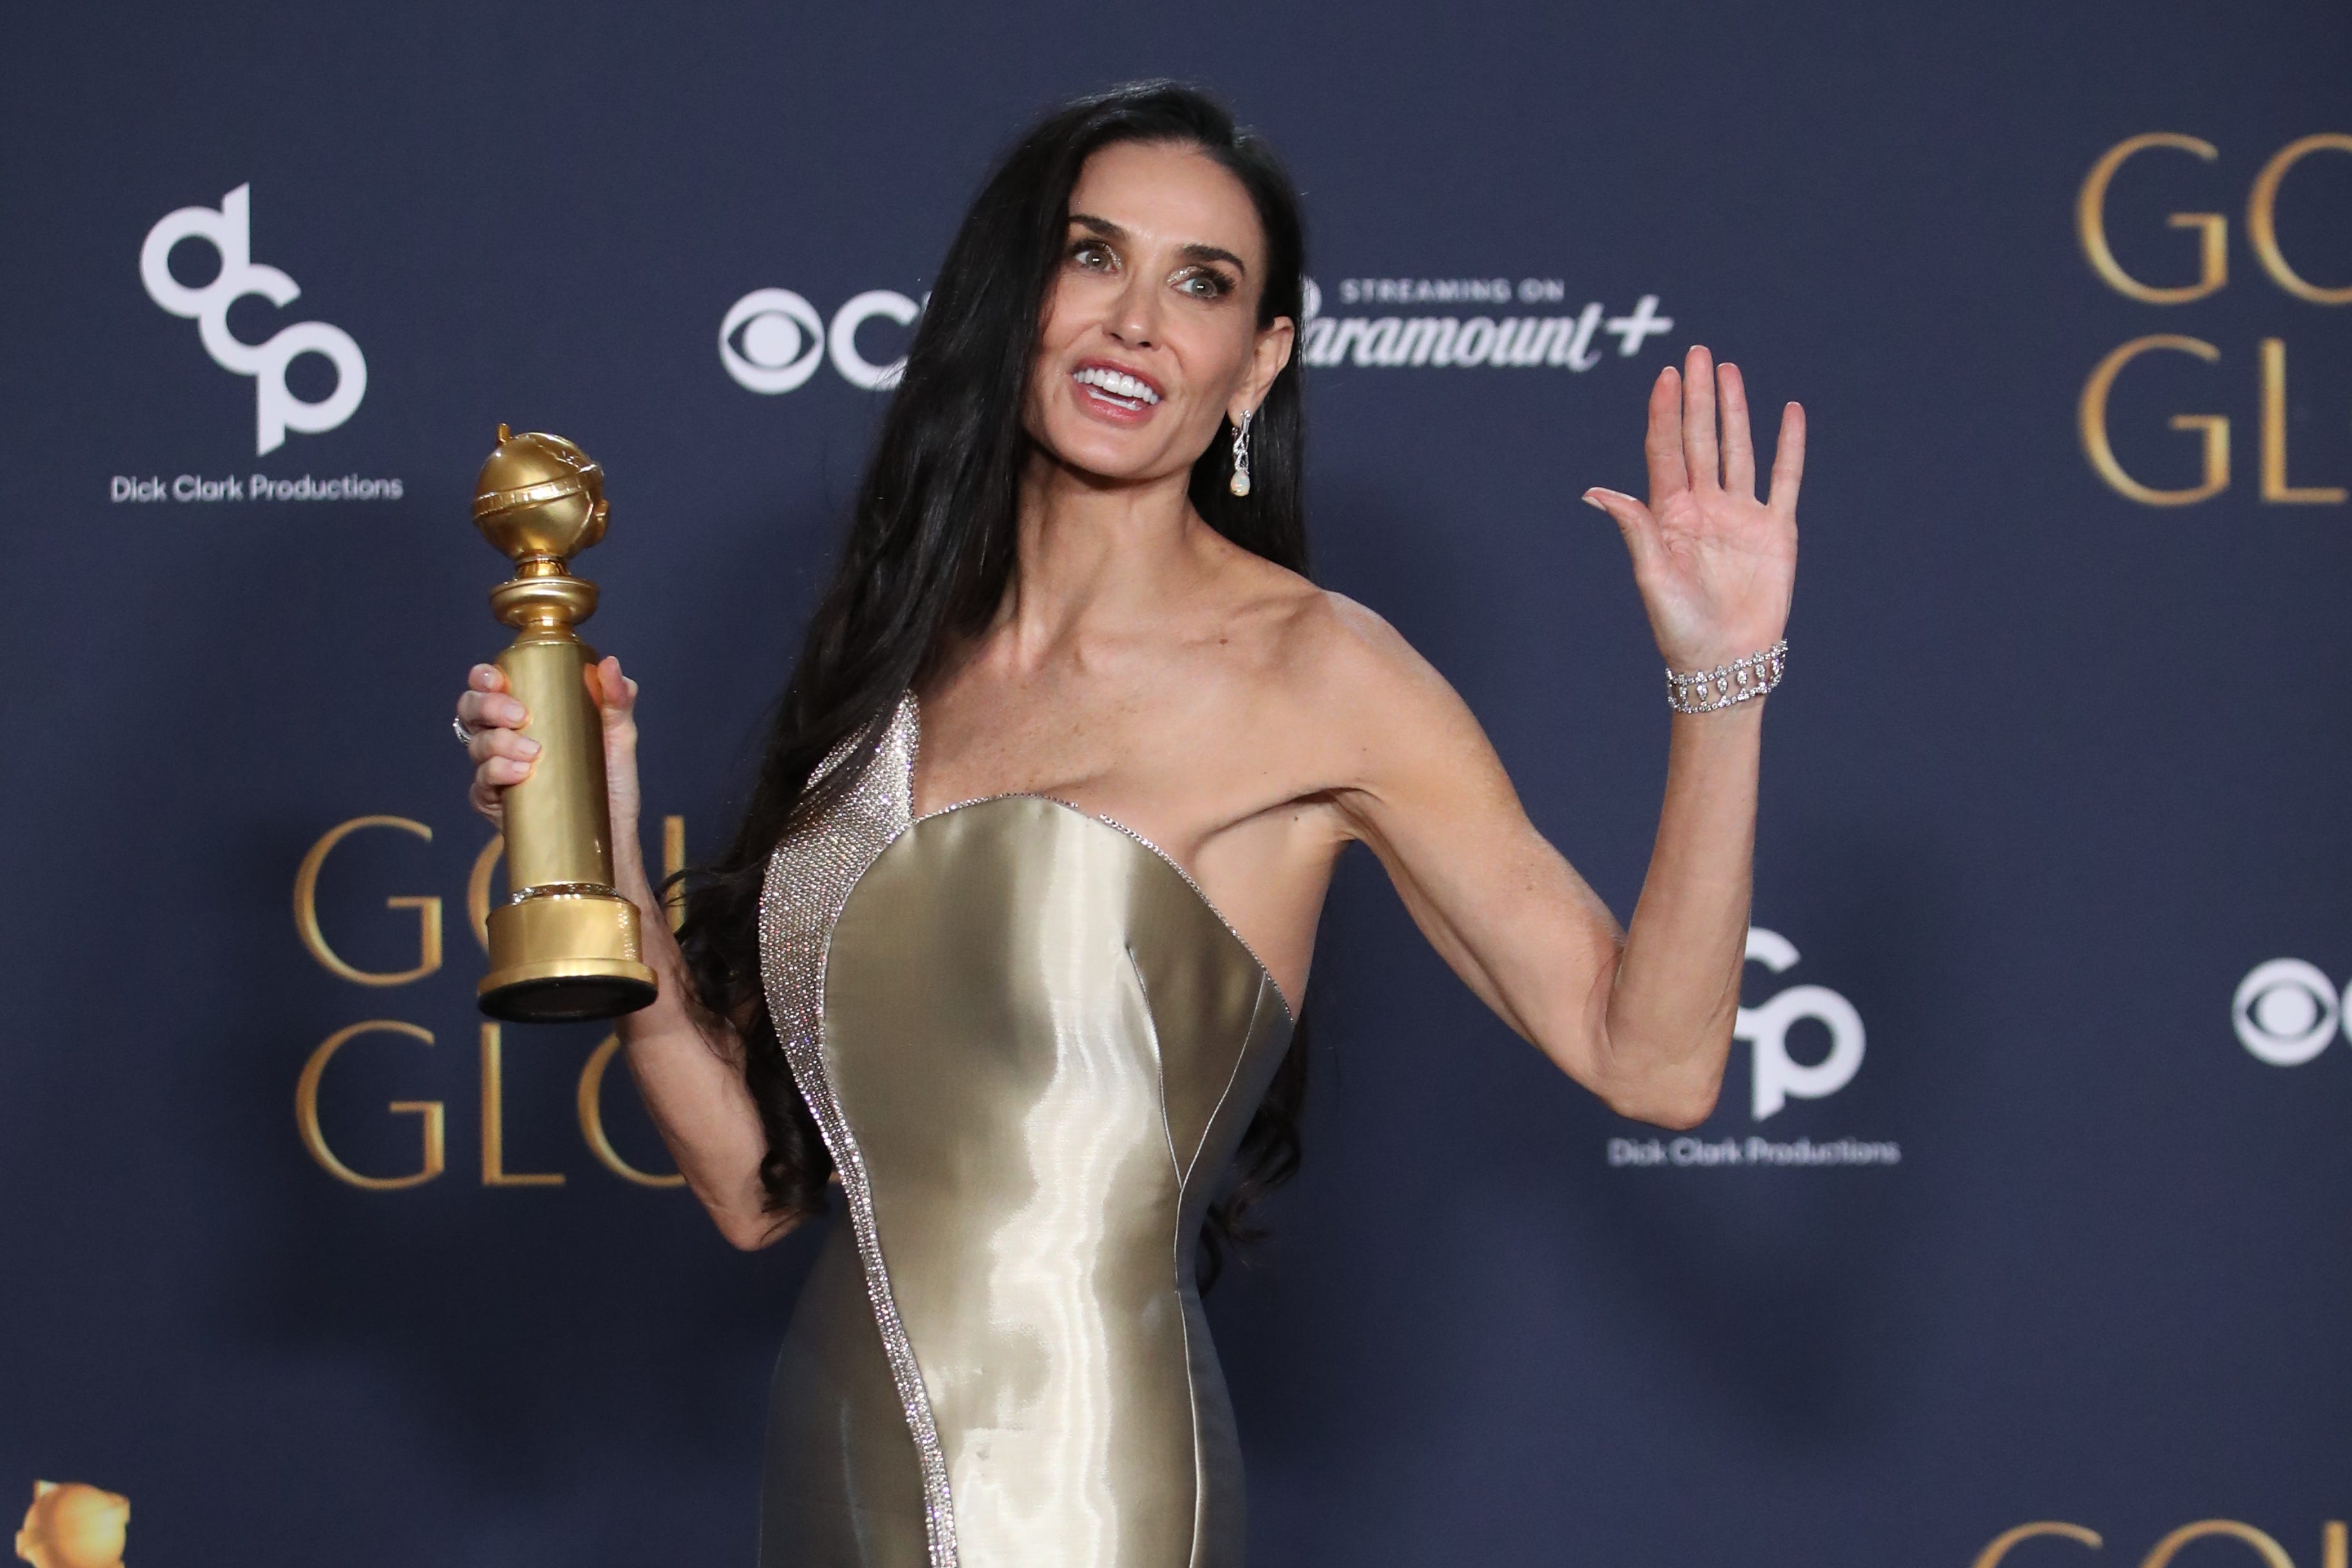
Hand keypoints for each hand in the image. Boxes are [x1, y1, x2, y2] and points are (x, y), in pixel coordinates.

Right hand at [457, 656, 642, 841]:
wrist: (611, 831)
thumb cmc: (610, 779)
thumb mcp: (620, 735)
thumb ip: (618, 698)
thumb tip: (609, 664)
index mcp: (524, 714)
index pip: (489, 686)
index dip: (483, 678)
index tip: (498, 679)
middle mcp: (503, 738)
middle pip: (472, 711)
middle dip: (488, 706)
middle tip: (520, 715)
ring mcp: (495, 770)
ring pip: (476, 746)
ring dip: (498, 742)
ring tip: (532, 752)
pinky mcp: (495, 802)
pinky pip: (481, 784)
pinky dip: (496, 773)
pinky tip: (519, 774)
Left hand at [1583, 345, 1802, 673]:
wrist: (1724, 663)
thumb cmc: (1679, 628)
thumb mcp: (1651, 578)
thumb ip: (1634, 529)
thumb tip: (1595, 491)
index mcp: (1670, 516)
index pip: (1666, 451)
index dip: (1665, 413)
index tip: (1664, 374)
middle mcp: (1705, 508)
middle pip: (1701, 439)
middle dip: (1697, 397)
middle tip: (1696, 352)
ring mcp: (1742, 516)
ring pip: (1738, 450)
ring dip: (1735, 411)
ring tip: (1728, 371)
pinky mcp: (1776, 531)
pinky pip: (1784, 479)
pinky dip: (1787, 446)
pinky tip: (1788, 412)